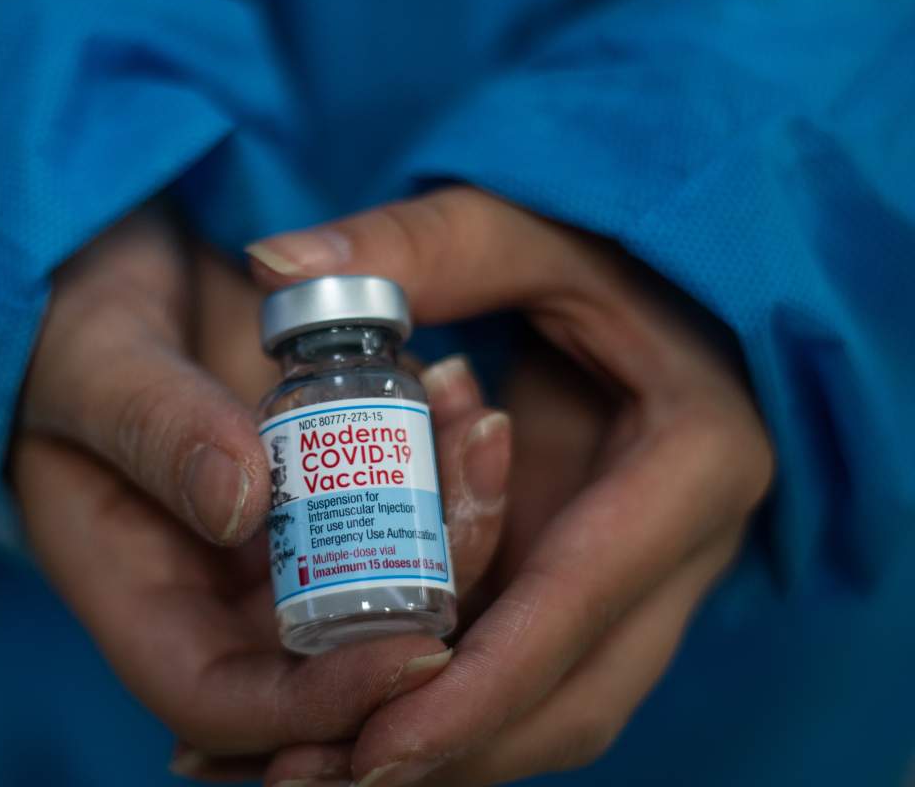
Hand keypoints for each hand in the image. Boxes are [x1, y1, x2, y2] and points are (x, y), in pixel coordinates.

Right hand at [9, 207, 512, 776]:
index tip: (414, 652)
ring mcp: (278, 550)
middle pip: (330, 661)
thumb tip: (239, 505)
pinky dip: (441, 468)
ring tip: (476, 421)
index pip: (225, 703)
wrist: (120, 278)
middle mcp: (218, 596)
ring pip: (384, 588)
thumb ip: (154, 425)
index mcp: (138, 598)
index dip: (318, 706)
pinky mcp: (324, 497)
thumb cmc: (75, 326)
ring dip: (451, 523)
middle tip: (476, 494)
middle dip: (421, 604)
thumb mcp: (95, 362)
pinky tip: (458, 394)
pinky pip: (399, 513)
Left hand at [247, 186, 774, 785]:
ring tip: (312, 774)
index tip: (375, 748)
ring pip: (556, 705)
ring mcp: (642, 579)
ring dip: (446, 752)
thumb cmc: (607, 250)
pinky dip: (450, 713)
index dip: (481, 686)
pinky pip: (531, 674)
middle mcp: (680, 546)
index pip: (581, 601)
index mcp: (691, 463)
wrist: (674, 289)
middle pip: (576, 694)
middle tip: (318, 778)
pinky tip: (354, 730)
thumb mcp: (527, 231)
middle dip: (452, 749)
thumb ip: (417, 247)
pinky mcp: (596, 588)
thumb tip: (272, 264)